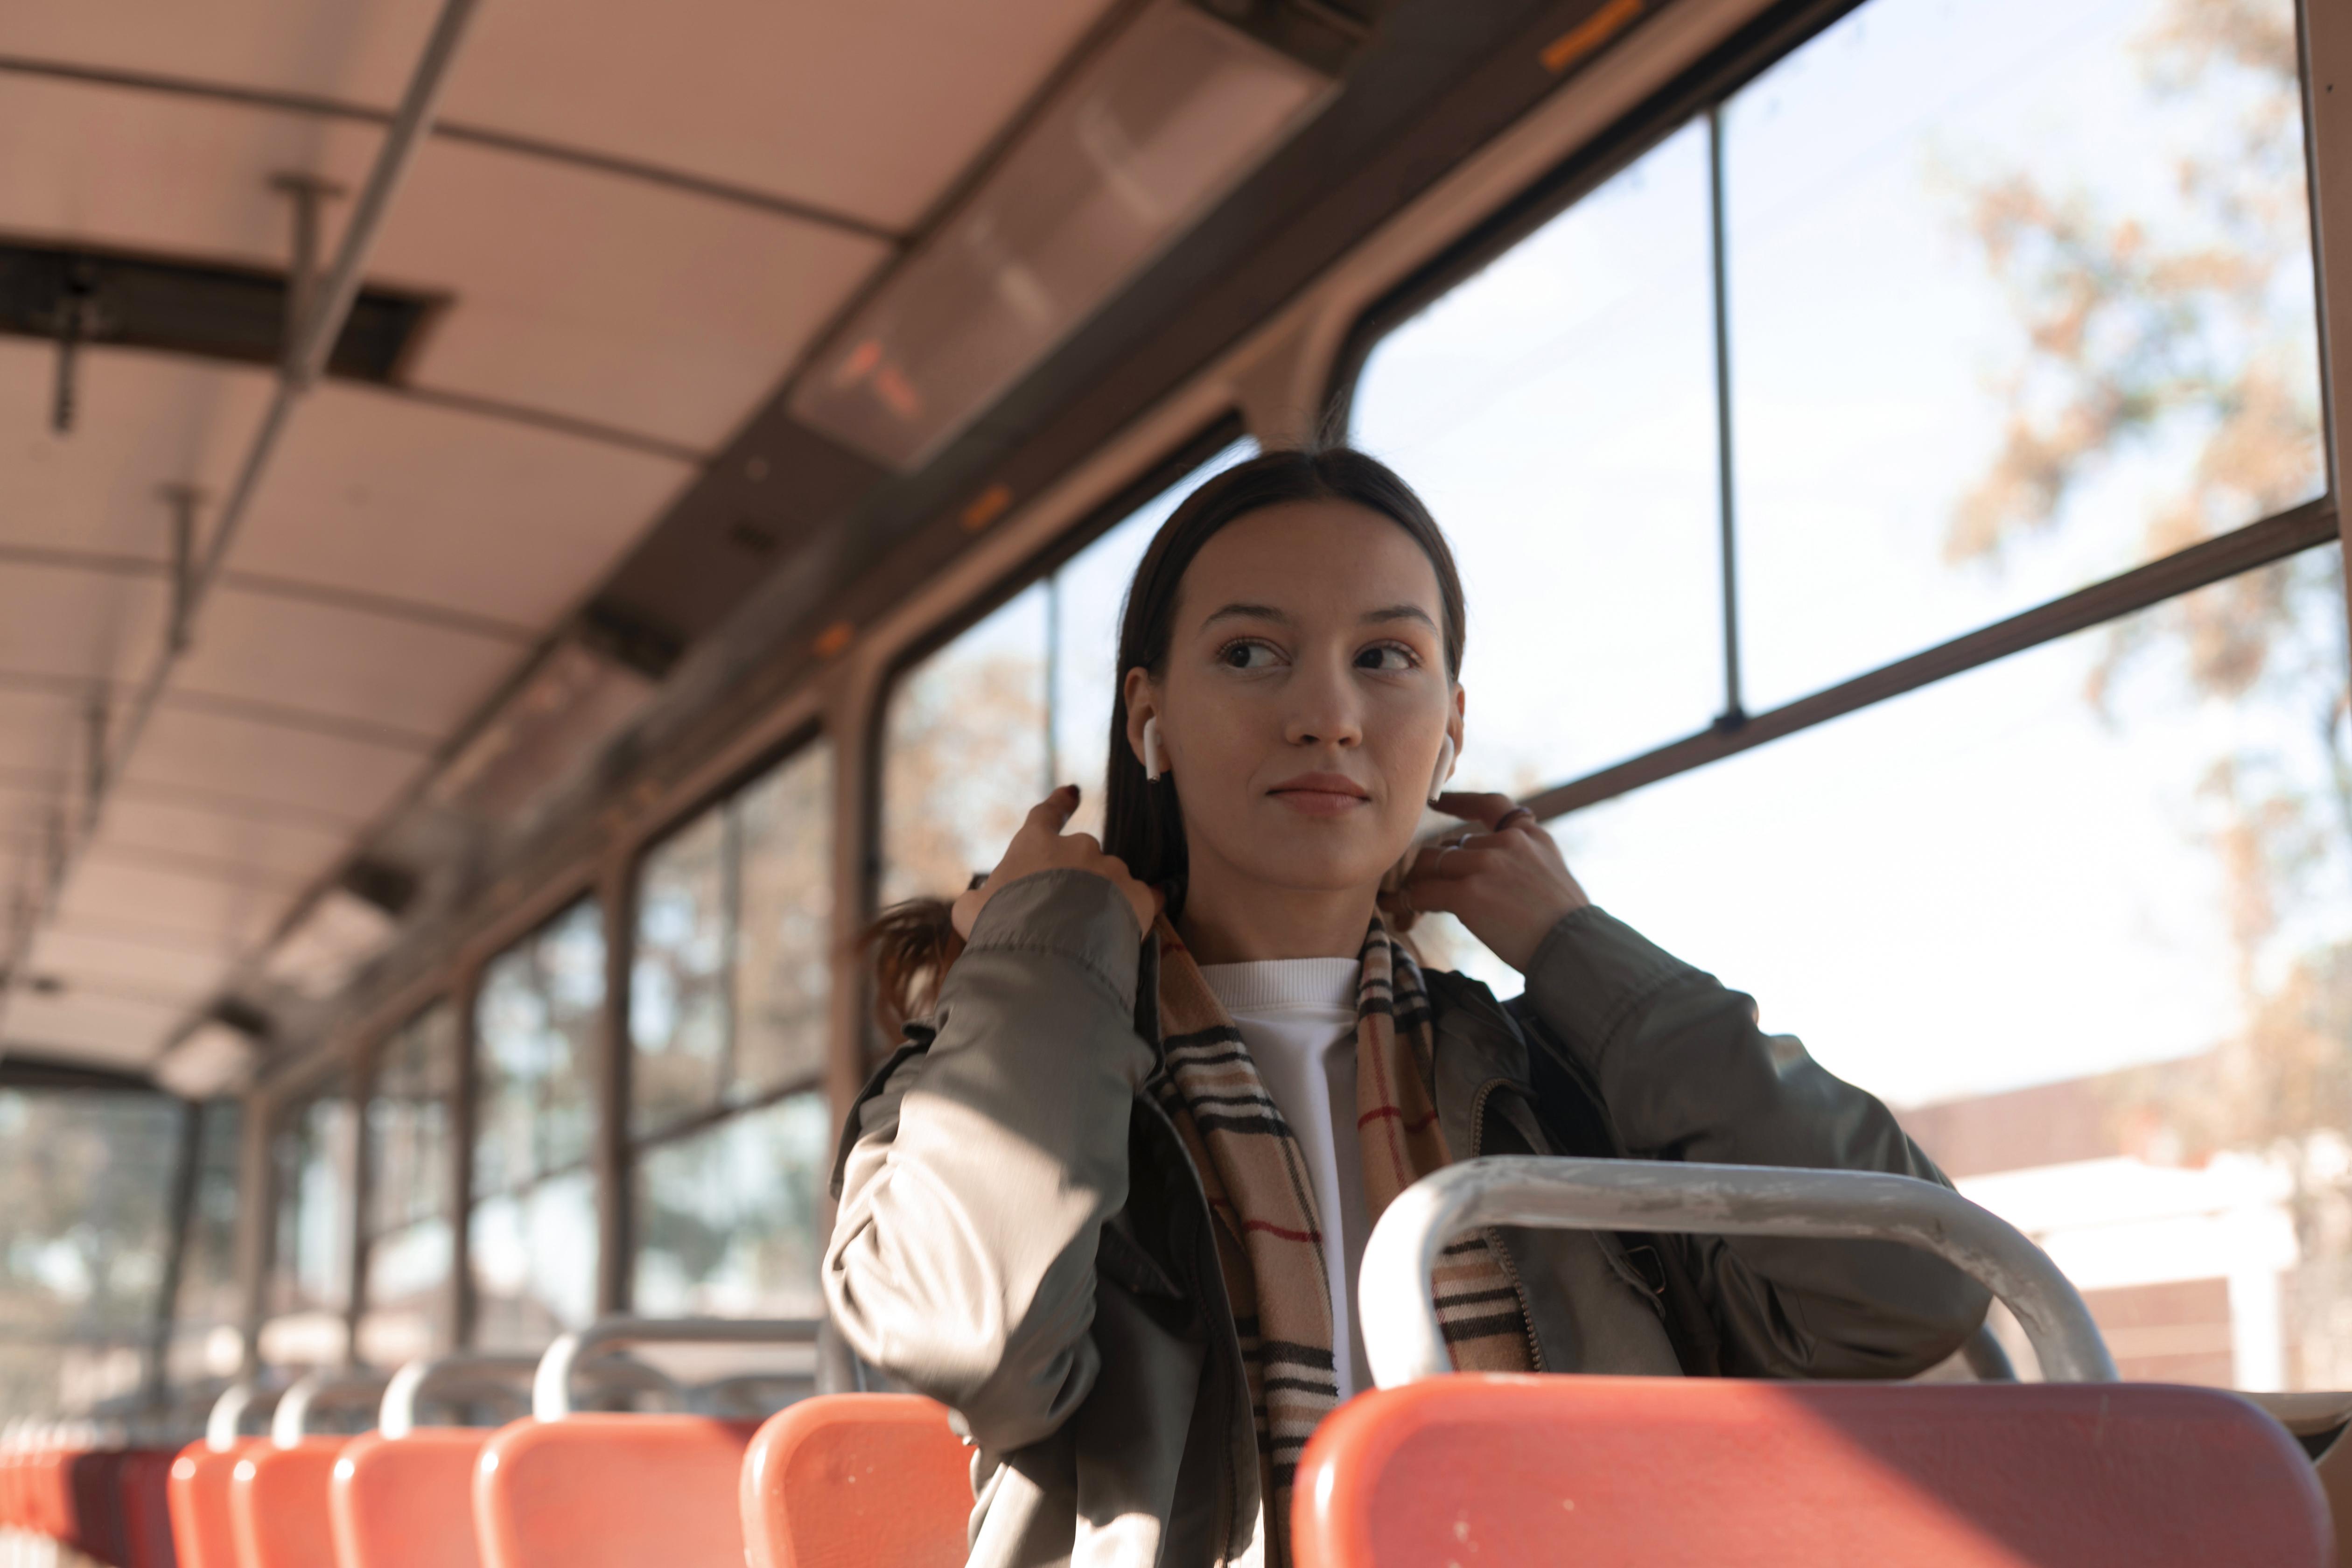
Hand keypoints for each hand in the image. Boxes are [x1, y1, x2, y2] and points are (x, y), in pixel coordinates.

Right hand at [951, 785, 1160, 941]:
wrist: (1046, 955)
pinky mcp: (1139, 897)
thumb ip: (980, 899)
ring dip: (1103, 898)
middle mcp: (1079, 848)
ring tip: (1087, 936)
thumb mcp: (971, 912)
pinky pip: (1142, 899)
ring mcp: (1112, 870)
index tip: (1072, 793)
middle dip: (1076, 879)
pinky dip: (1134, 912)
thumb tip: (980, 900)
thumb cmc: (1002, 928)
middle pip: (1081, 856)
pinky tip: (1126, 931)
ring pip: (1111, 879)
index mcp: (1036, 844)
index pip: (1046, 815)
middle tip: (1062, 916)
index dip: (1058, 804)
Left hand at [1389, 792, 1589, 971]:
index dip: (1457, 802)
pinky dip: (1405, 901)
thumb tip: (1484, 871)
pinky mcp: (1468, 893)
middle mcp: (1507, 841)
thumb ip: (1521, 860)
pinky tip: (1397, 910)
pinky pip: (1423, 892)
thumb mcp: (1551, 874)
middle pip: (1450, 847)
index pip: (1490, 805)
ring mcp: (1486, 864)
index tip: (1435, 802)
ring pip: (1431, 864)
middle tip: (1420, 890)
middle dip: (1433, 870)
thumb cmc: (1564, 926)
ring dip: (1417, 884)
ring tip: (1406, 904)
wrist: (1574, 949)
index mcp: (1530, 835)